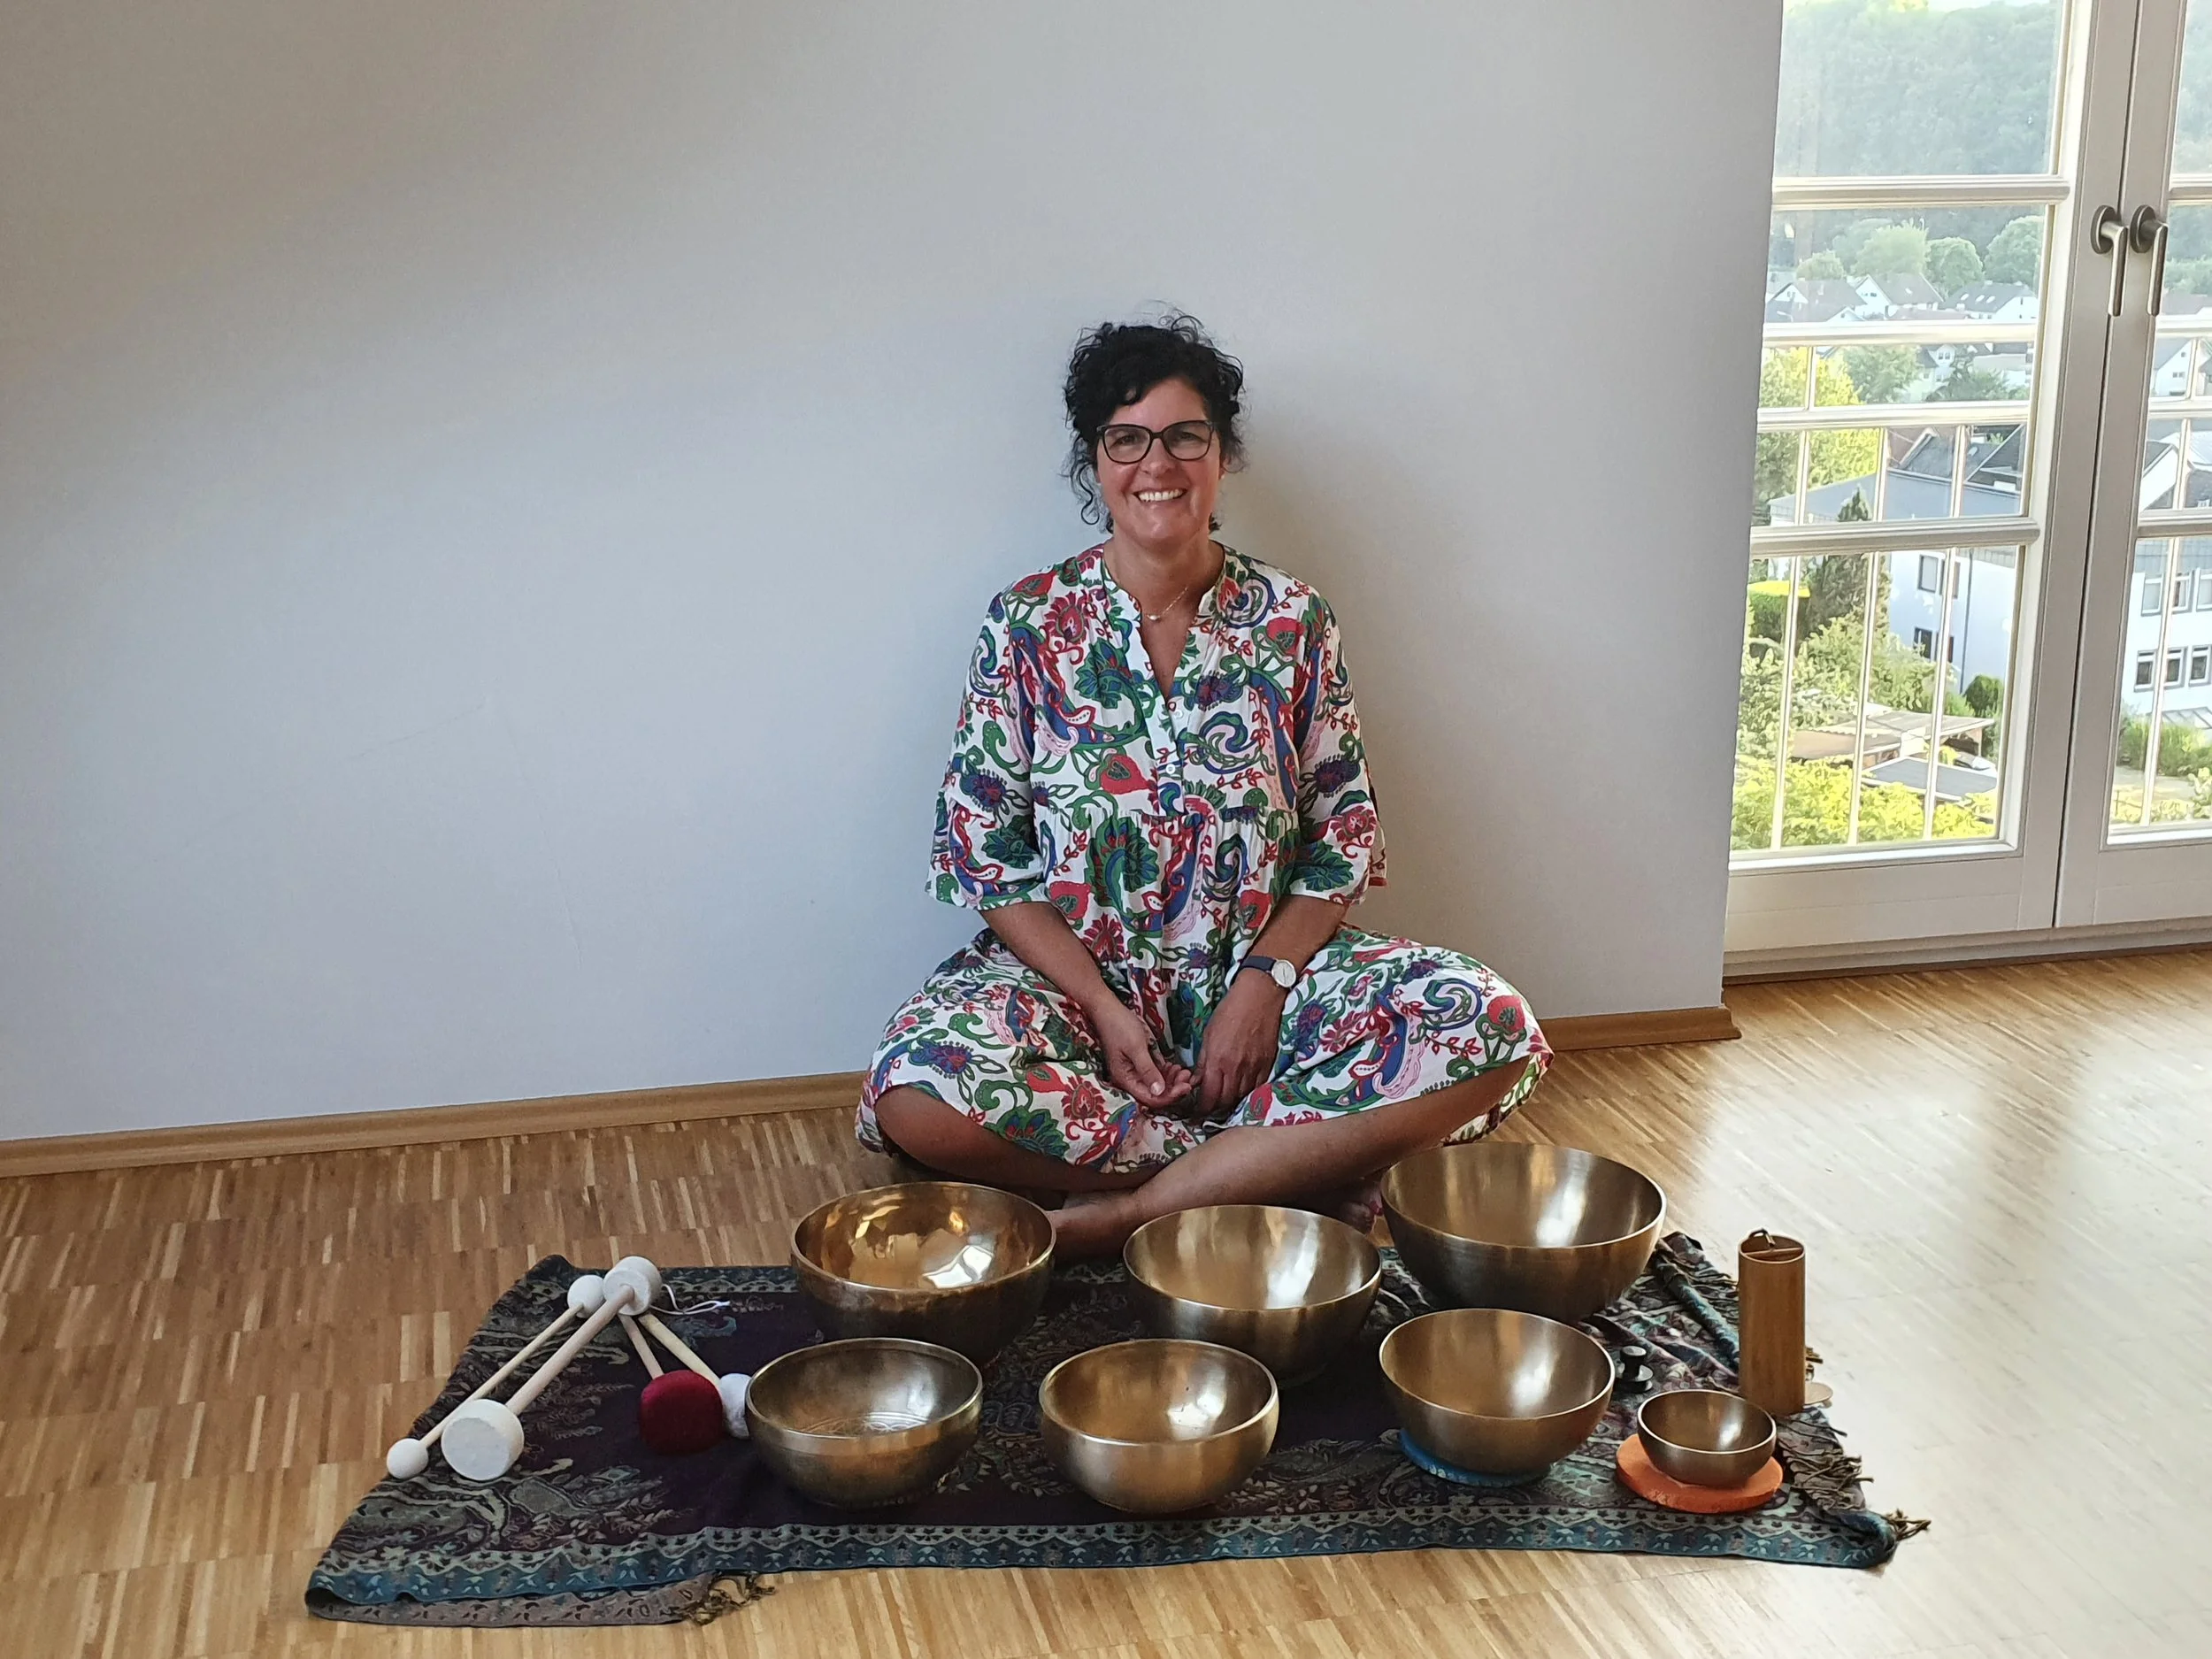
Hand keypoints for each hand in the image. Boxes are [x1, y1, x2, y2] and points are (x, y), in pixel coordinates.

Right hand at [1092, 1000, 1195, 1111]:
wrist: (1108, 1009)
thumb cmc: (1119, 1026)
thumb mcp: (1136, 1047)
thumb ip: (1147, 1070)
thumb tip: (1158, 1092)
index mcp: (1125, 1079)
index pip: (1150, 1098)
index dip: (1169, 1096)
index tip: (1186, 1087)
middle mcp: (1129, 1079)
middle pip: (1154, 1093)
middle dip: (1173, 1088)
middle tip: (1188, 1078)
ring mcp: (1134, 1071)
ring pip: (1156, 1084)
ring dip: (1172, 1080)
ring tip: (1184, 1071)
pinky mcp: (1139, 1062)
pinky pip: (1155, 1073)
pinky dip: (1166, 1072)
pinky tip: (1176, 1067)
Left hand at [1195, 971, 1287, 1116]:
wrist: (1260, 997)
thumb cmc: (1231, 1011)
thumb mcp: (1209, 1035)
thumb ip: (1204, 1062)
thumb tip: (1198, 1082)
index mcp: (1218, 1061)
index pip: (1209, 1098)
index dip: (1201, 1109)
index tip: (1197, 1112)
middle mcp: (1237, 1069)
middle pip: (1225, 1103)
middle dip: (1214, 1109)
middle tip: (1208, 1108)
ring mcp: (1255, 1069)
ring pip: (1241, 1098)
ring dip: (1230, 1103)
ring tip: (1223, 1100)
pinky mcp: (1268, 1066)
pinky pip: (1256, 1089)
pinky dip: (1246, 1093)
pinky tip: (1240, 1090)